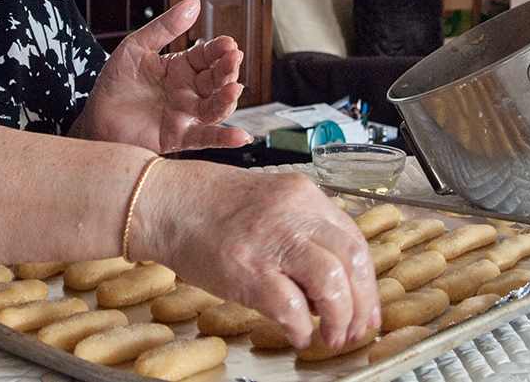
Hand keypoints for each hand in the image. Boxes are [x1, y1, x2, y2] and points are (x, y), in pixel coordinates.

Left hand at [70, 0, 249, 152]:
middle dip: (227, 70)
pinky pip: (205, 138)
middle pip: (216, 80)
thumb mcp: (136, 47)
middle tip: (233, 59)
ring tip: (233, 89)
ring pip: (215, 107)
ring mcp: (186, 114)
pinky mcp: (179, 137)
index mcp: (181, 67)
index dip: (219, 49)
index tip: (229, 43)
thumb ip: (165, 27)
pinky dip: (224, 139)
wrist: (95, 118)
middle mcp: (189, 90)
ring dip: (227, 99)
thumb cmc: (115, 82)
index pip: (206, 55)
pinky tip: (240, 137)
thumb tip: (193, 3)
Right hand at [132, 161, 381, 348]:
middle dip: (362, 303)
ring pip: (332, 283)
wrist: (162, 202)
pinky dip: (301, 328)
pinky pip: (291, 307)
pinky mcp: (246, 269)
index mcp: (301, 194)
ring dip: (340, 318)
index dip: (366, 279)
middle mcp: (293, 212)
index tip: (367, 304)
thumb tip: (328, 278)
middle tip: (356, 328)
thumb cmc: (206, 204)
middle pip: (352, 260)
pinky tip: (298, 335)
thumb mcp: (266, 202)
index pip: (353, 239)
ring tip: (331, 336)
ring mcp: (270, 240)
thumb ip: (300, 229)